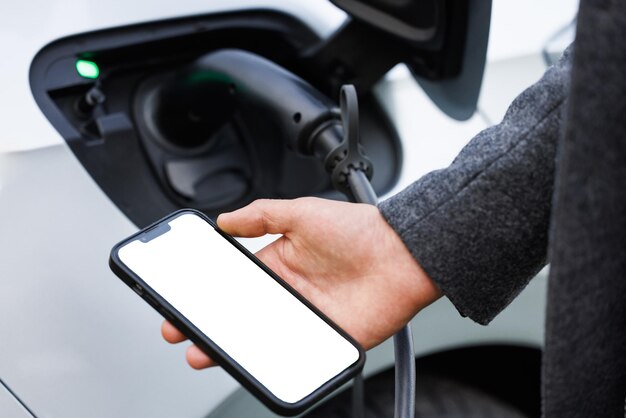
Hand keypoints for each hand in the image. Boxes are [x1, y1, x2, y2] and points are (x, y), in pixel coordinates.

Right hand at [162, 197, 440, 368]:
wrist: (402, 254)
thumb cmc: (359, 229)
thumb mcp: (302, 212)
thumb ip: (262, 215)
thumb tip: (225, 219)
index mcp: (280, 262)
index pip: (236, 282)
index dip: (209, 292)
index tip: (184, 299)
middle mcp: (290, 291)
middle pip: (243, 313)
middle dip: (211, 324)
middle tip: (182, 331)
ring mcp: (306, 316)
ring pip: (262, 337)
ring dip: (234, 347)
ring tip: (205, 352)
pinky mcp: (326, 337)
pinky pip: (294, 353)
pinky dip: (272, 360)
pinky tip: (251, 361)